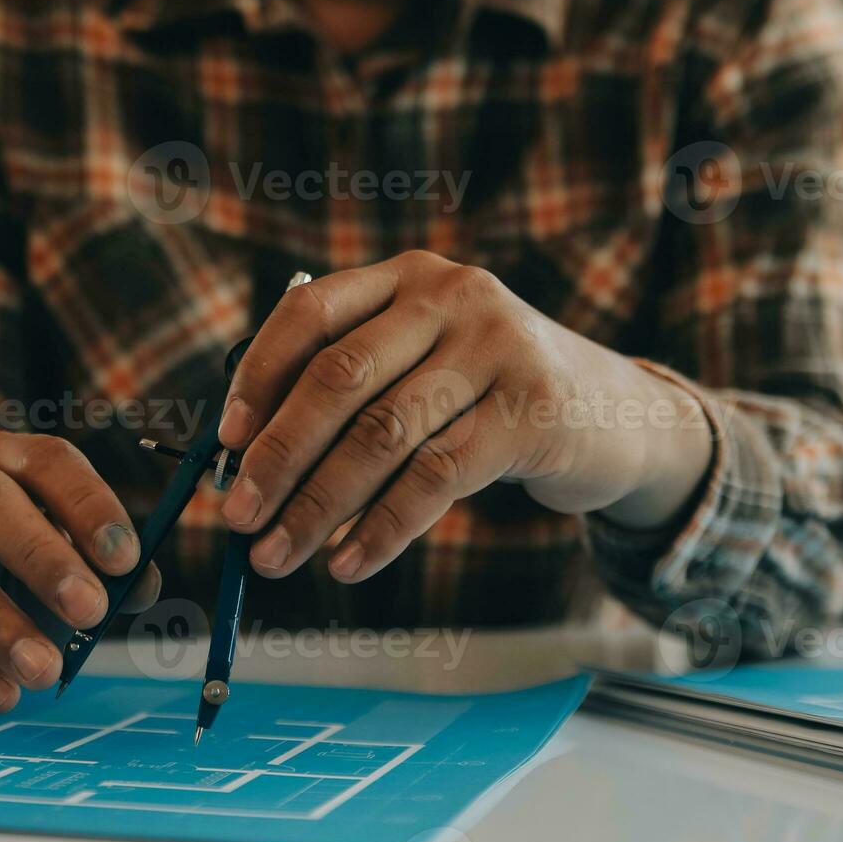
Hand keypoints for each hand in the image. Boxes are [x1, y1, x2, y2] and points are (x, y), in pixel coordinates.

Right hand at [0, 432, 160, 710]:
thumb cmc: (14, 548)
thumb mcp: (63, 541)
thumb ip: (107, 564)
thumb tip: (141, 589)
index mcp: (6, 456)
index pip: (47, 462)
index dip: (88, 506)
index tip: (125, 559)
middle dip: (41, 558)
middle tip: (90, 612)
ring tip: (45, 671)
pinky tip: (1, 693)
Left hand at [216, 251, 713, 582]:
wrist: (618, 414)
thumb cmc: (487, 398)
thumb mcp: (424, 366)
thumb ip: (354, 390)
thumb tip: (250, 464)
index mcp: (407, 279)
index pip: (310, 311)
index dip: (259, 375)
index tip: (225, 442)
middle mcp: (451, 298)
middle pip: (339, 377)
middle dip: (278, 456)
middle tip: (237, 517)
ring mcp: (497, 349)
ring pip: (382, 435)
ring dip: (318, 505)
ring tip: (279, 554)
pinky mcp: (531, 411)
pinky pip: (435, 479)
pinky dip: (382, 529)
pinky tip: (348, 562)